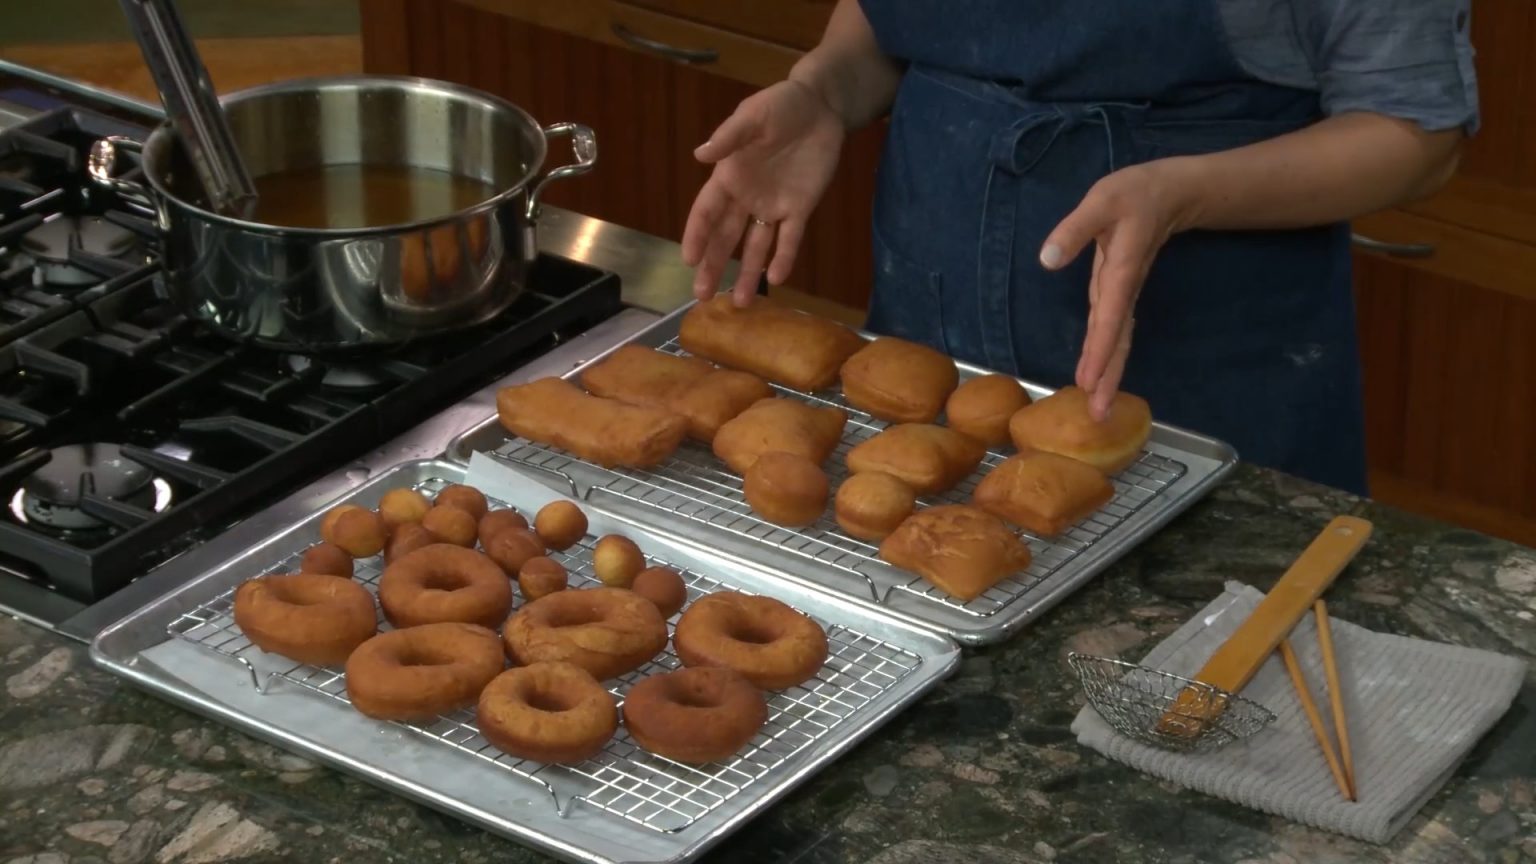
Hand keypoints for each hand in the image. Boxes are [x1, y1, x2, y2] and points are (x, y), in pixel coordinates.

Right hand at [682, 79, 845, 304]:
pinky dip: (784, 258)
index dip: (696, 236)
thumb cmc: (781, 105)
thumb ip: (729, 137)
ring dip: (746, 274)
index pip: (706, 212)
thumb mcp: (753, 115)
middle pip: (725, 238)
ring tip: (738, 303)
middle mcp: (746, 198)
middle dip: (713, 266)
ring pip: (755, 247)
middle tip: (701, 296)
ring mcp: (773, 206)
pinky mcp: (800, 208)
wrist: (820, 107)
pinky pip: (790, 238)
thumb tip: (700, 156)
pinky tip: (777, 278)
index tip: (688, 260)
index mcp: (728, 177)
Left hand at [1038, 159, 1199, 420]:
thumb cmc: (1134, 194)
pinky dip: (1106, 355)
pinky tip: (1096, 377)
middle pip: (1117, 339)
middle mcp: (1123, 289)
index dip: (1100, 349)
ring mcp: (1122, 293)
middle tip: (1098, 414)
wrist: (1171, 193)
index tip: (1090, 381)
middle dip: (1108, 377)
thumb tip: (1047, 259)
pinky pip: (1113, 331)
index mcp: (1120, 270)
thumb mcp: (1102, 200)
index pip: (1109, 316)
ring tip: (1099, 408)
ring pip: (1117, 339)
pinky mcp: (1118, 292)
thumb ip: (1074, 229)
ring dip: (1109, 373)